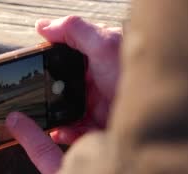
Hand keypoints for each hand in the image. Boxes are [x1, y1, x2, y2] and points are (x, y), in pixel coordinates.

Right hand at [36, 16, 122, 143]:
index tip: (34, 61)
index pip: (66, 54)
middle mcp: (95, 82)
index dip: (49, 57)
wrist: (153, 117)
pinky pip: (73, 132)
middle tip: (35, 94)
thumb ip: (75, 31)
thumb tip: (44, 26)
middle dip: (47, 91)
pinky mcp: (97, 128)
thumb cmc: (133, 78)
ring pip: (64, 110)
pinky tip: (59, 132)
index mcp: (96, 59)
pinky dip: (64, 133)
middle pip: (62, 85)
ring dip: (53, 115)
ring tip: (44, 117)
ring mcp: (95, 106)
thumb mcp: (105, 45)